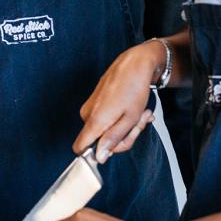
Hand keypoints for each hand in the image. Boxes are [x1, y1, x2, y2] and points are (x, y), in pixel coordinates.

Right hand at [73, 40, 164, 162]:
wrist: (135, 63)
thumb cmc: (134, 88)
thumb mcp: (130, 119)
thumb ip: (112, 139)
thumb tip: (99, 156)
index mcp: (94, 120)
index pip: (79, 148)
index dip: (96, 154)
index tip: (115, 147)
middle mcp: (87, 114)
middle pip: (100, 141)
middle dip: (123, 137)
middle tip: (139, 123)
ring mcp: (90, 106)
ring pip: (106, 129)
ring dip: (126, 126)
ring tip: (141, 113)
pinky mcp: (95, 101)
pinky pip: (107, 118)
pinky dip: (122, 117)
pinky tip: (134, 109)